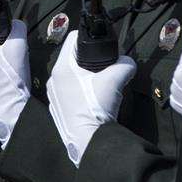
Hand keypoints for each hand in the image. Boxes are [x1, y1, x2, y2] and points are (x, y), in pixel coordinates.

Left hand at [47, 31, 135, 166]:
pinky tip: (92, 100)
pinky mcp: (58, 110)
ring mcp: (54, 96)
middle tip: (103, 66)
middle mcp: (53, 80)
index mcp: (62, 68)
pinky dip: (79, 91)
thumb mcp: (115, 80)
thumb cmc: (96, 110)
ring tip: (99, 84)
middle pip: (71, 58)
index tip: (99, 44)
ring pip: (69, 76)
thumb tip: (128, 62)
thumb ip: (124, 65)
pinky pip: (68, 92)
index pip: (72, 39)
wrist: (88, 143)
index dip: (87, 38)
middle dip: (87, 59)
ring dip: (83, 76)